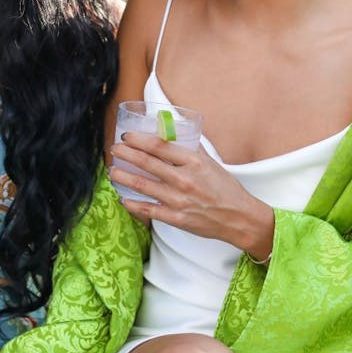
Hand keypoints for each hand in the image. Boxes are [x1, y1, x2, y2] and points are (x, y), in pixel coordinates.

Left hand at [109, 132, 274, 253]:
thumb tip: (173, 134)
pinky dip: (133, 204)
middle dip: (126, 154)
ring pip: (142, 185)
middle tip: (115, 149)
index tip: (127, 136)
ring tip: (113, 171)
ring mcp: (179, 200)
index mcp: (193, 162)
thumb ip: (192, 148)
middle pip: (147, 163)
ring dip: (123, 177)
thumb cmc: (225, 189)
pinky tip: (123, 198)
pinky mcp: (176, 218)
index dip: (139, 140)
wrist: (238, 218)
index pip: (160, 146)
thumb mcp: (211, 163)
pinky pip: (148, 210)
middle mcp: (184, 179)